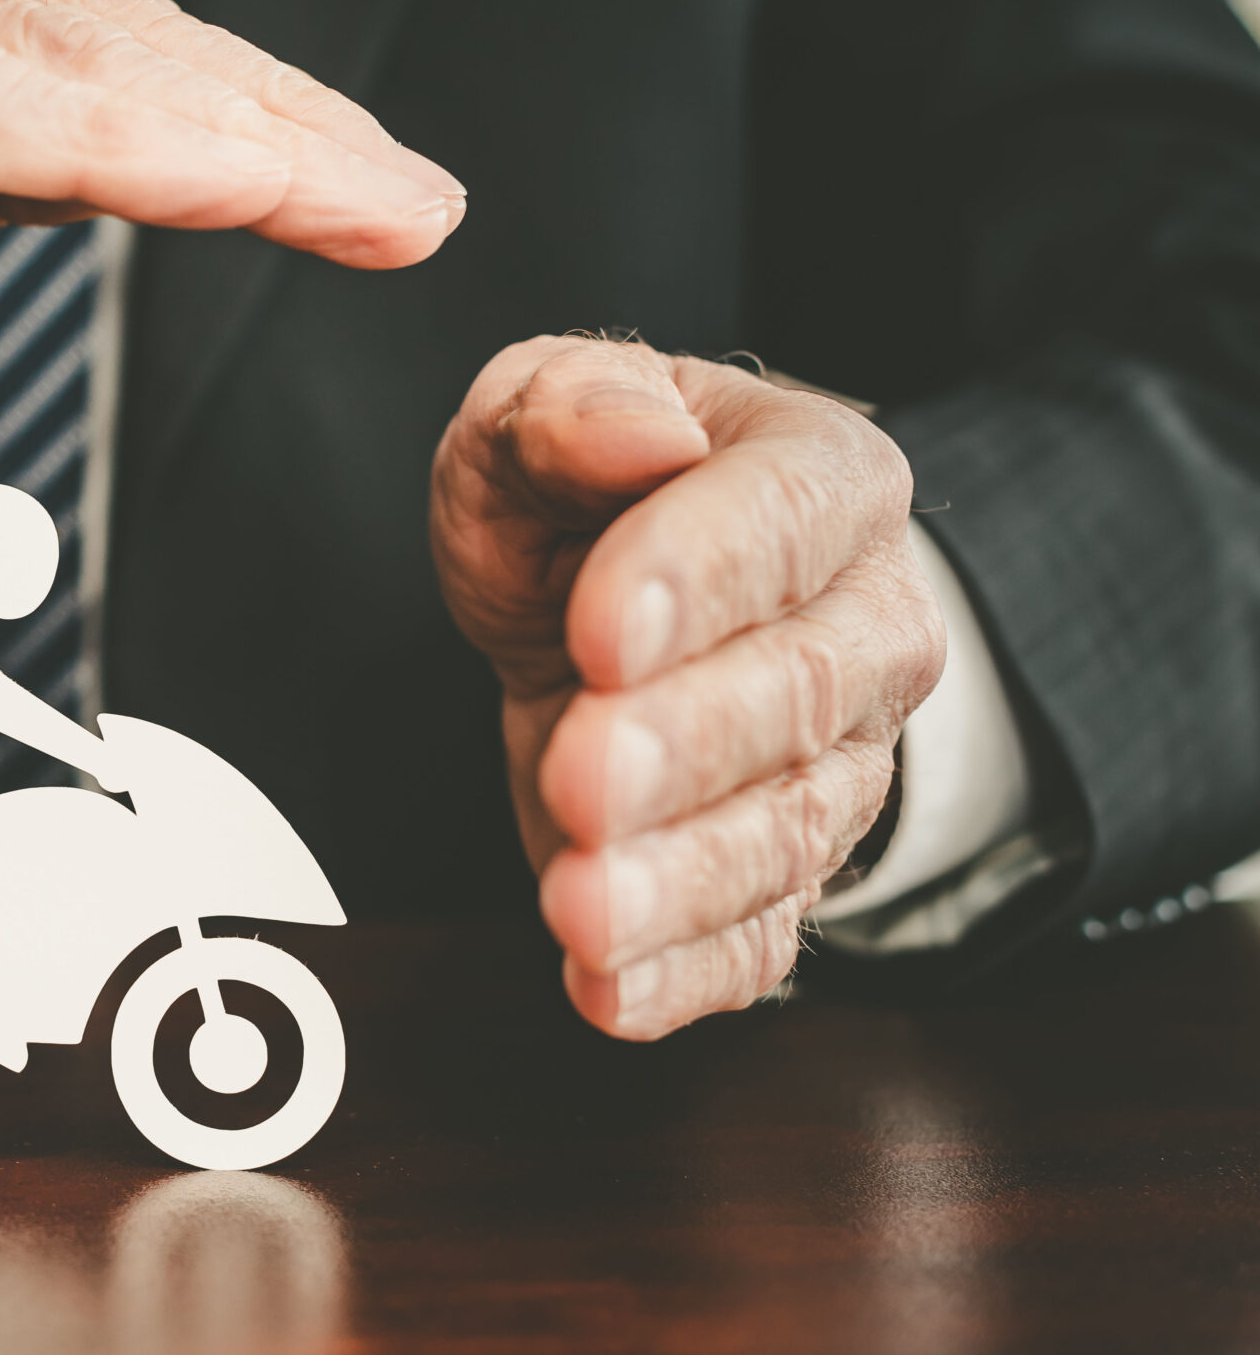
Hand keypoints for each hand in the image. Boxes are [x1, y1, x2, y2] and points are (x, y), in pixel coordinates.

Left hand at [429, 337, 945, 1038]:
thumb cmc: (577, 500)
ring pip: (786, 832)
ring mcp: (840, 761)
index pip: (782, 522)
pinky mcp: (784, 874)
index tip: (601, 628)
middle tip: (582, 775)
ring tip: (580, 909)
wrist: (602, 608)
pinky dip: (682, 975)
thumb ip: (566, 407)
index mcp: (824, 479)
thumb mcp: (533, 419)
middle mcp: (865, 624)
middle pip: (800, 692)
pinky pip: (758, 939)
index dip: (697, 575)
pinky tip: (604, 990)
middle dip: (687, 743)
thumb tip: (636, 430)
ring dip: (681, 881)